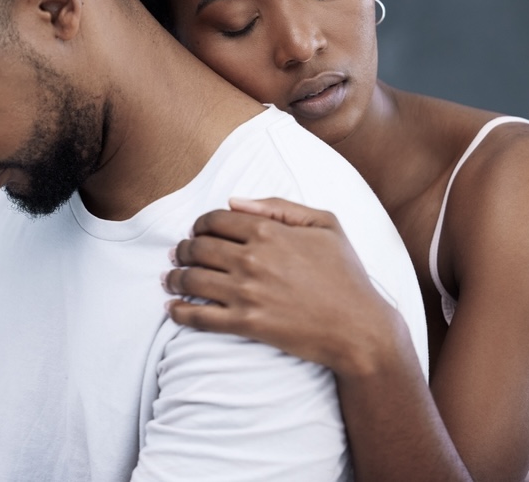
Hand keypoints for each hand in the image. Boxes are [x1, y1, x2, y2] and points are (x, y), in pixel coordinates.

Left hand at [163, 197, 396, 371]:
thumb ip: (279, 207)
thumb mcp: (325, 224)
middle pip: (198, 247)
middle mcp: (252, 259)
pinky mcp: (245, 324)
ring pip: (192, 279)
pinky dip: (179, 311)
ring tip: (169, 279)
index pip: (216, 220)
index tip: (197, 231)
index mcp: (268, 231)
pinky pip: (199, 316)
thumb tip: (234, 201)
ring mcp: (246, 292)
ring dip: (174, 277)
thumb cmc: (346, 274)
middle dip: (182, 249)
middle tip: (177, 253)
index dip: (200, 224)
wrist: (359, 327)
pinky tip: (172, 308)